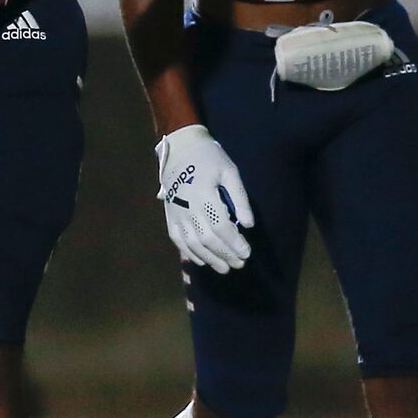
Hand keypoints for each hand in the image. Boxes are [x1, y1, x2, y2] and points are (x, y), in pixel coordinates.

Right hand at [155, 124, 254, 272]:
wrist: (179, 148)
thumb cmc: (209, 158)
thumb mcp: (230, 172)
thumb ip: (239, 198)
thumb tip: (248, 225)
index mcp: (203, 195)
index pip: (221, 226)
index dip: (235, 243)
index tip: (248, 253)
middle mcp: (187, 207)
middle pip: (207, 239)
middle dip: (225, 254)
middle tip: (240, 263)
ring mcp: (176, 212)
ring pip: (192, 243)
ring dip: (209, 259)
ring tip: (225, 268)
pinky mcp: (170, 215)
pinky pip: (178, 240)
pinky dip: (190, 253)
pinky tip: (203, 261)